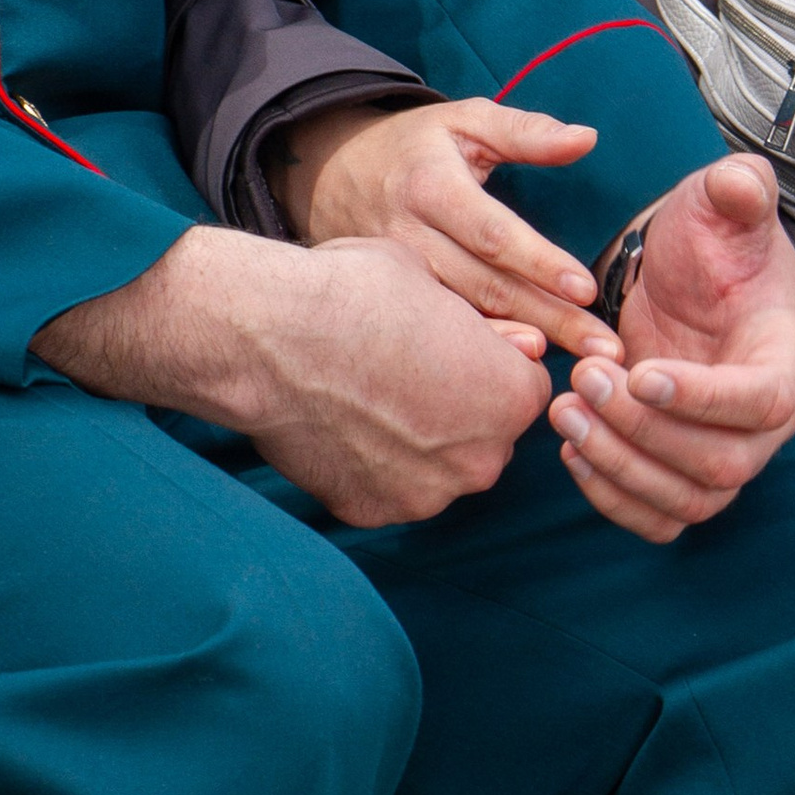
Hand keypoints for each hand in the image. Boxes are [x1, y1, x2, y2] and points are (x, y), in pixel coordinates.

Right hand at [35, 221, 549, 528]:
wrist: (269, 338)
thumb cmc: (354, 293)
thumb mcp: (434, 283)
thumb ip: (486, 328)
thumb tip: (521, 345)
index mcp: (512, 398)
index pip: (525, 386)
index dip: (489, 362)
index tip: (451, 346)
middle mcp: (482, 459)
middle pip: (486, 435)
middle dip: (460, 409)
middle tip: (406, 370)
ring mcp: (426, 495)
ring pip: (438, 467)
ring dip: (417, 442)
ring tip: (367, 396)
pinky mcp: (372, 512)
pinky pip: (387, 487)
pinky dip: (371, 464)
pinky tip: (340, 424)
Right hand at [276, 95, 607, 357]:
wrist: (328, 177)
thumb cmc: (412, 147)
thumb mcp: (462, 121)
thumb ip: (524, 131)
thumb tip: (586, 139)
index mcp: (429, 189)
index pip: (490, 232)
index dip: (538, 262)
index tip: (586, 289)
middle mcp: (410, 240)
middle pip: (487, 288)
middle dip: (552, 320)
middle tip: (607, 351)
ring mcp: (396, 283)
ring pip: (465, 323)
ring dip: (525, 348)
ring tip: (583, 372)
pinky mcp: (392, 308)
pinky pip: (441, 339)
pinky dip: (485, 361)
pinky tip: (524, 381)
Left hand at [549, 154, 794, 539]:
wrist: (690, 274)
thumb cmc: (714, 240)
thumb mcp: (723, 201)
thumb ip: (737, 189)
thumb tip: (738, 182)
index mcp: (786, 355)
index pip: (765, 401)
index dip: (706, 399)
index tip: (641, 373)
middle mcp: (765, 417)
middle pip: (723, 464)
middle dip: (646, 431)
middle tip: (585, 378)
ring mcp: (725, 448)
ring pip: (689, 500)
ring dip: (621, 468)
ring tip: (564, 410)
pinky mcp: (682, 466)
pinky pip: (659, 514)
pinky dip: (613, 496)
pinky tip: (571, 448)